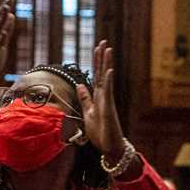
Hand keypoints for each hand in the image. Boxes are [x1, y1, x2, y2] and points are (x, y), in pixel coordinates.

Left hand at [76, 41, 125, 161]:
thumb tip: (80, 85)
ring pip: (106, 79)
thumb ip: (85, 99)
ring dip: (106, 64)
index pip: (96, 76)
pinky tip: (109, 70)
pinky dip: (109, 81)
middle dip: (101, 58)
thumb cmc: (101, 133)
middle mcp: (104, 96)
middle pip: (102, 73)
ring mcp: (107, 101)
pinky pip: (108, 92)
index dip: (95, 62)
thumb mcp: (88, 113)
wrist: (110, 147)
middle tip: (103, 42)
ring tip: (108, 50)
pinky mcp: (109, 109)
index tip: (96, 48)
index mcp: (98, 97)